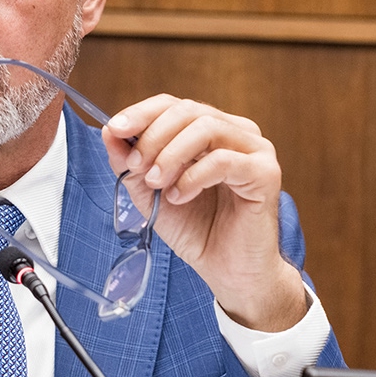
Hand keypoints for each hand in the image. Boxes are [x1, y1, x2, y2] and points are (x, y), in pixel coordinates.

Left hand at [102, 94, 307, 330]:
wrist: (228, 271)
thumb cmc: (196, 230)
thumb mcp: (151, 193)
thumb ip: (131, 163)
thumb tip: (109, 133)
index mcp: (211, 130)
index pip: (174, 105)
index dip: (142, 113)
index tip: (115, 129)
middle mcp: (237, 133)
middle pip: (189, 111)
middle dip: (153, 136)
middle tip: (136, 165)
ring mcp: (256, 150)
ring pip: (207, 128)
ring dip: (171, 154)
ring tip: (157, 183)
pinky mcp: (266, 173)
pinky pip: (224, 160)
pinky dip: (193, 176)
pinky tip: (180, 196)